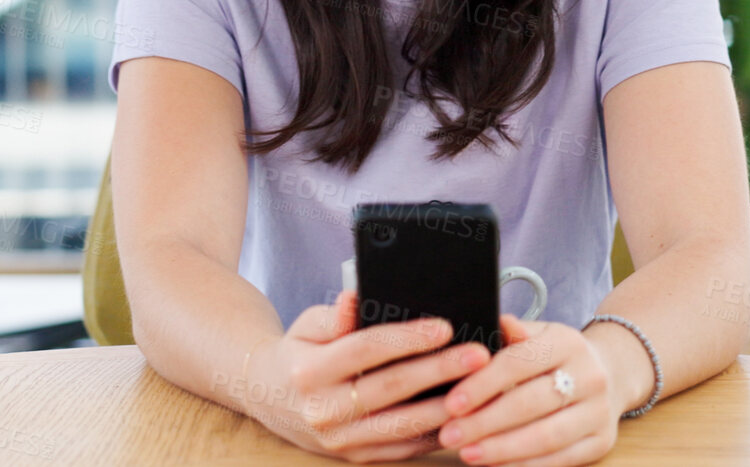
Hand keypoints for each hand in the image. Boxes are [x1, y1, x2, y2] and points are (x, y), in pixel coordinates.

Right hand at [243, 289, 493, 462]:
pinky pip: (402, 448)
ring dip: (446, 407)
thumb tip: (357, 298)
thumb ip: (336, 315)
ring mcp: (339, 440)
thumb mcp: (308, 325)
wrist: (269, 399)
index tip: (445, 326)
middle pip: (392, 387)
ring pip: (403, 425)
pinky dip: (434, 432)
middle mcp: (322, 411)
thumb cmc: (299, 352)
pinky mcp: (354, 457)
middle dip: (440, 370)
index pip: (366, 349)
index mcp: (309, 372)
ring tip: (480, 387)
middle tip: (478, 354)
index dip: (408, 338)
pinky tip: (461, 414)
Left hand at [436, 314, 622, 465]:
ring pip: (546, 436)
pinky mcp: (602, 440)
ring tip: (468, 454)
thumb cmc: (556, 356)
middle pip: (530, 403)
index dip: (482, 385)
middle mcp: (589, 376)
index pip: (518, 363)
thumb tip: (493, 323)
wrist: (610, 373)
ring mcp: (599, 411)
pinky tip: (496, 465)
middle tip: (450, 435)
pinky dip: (525, 465)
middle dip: (485, 422)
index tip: (451, 404)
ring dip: (502, 449)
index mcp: (567, 342)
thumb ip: (511, 334)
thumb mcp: (537, 335)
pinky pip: (560, 459)